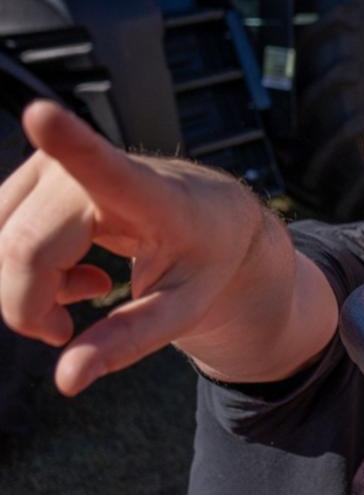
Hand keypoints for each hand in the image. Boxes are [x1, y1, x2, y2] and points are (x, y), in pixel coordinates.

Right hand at [0, 101, 260, 394]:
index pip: (103, 166)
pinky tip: (72, 270)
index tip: (42, 113)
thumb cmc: (204, 256)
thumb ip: (129, 340)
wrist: (211, 213)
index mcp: (147, 193)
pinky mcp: (30, 175)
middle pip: (20, 252)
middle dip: (30, 309)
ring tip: (91, 288)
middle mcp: (89, 171)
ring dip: (30, 290)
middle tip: (71, 331)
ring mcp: (52, 168)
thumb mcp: (185, 307)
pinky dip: (25, 273)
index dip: (68, 141)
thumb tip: (67, 381)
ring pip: (0, 247)